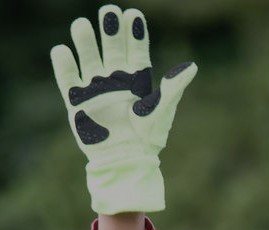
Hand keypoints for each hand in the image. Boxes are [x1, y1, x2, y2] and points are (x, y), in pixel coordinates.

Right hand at [50, 4, 196, 213]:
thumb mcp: (161, 111)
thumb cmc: (147, 139)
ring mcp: (95, 89)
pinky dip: (64, 65)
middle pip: (111, 49)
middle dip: (109, 31)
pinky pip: (68, 79)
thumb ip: (173, 87)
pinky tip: (63, 50)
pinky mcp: (77, 101)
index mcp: (137, 81)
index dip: (133, 33)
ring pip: (88, 59)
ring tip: (82, 25)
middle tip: (108, 11)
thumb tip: (192, 66)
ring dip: (85, 42)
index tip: (132, 14)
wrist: (126, 161)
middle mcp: (115, 80)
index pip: (134, 50)